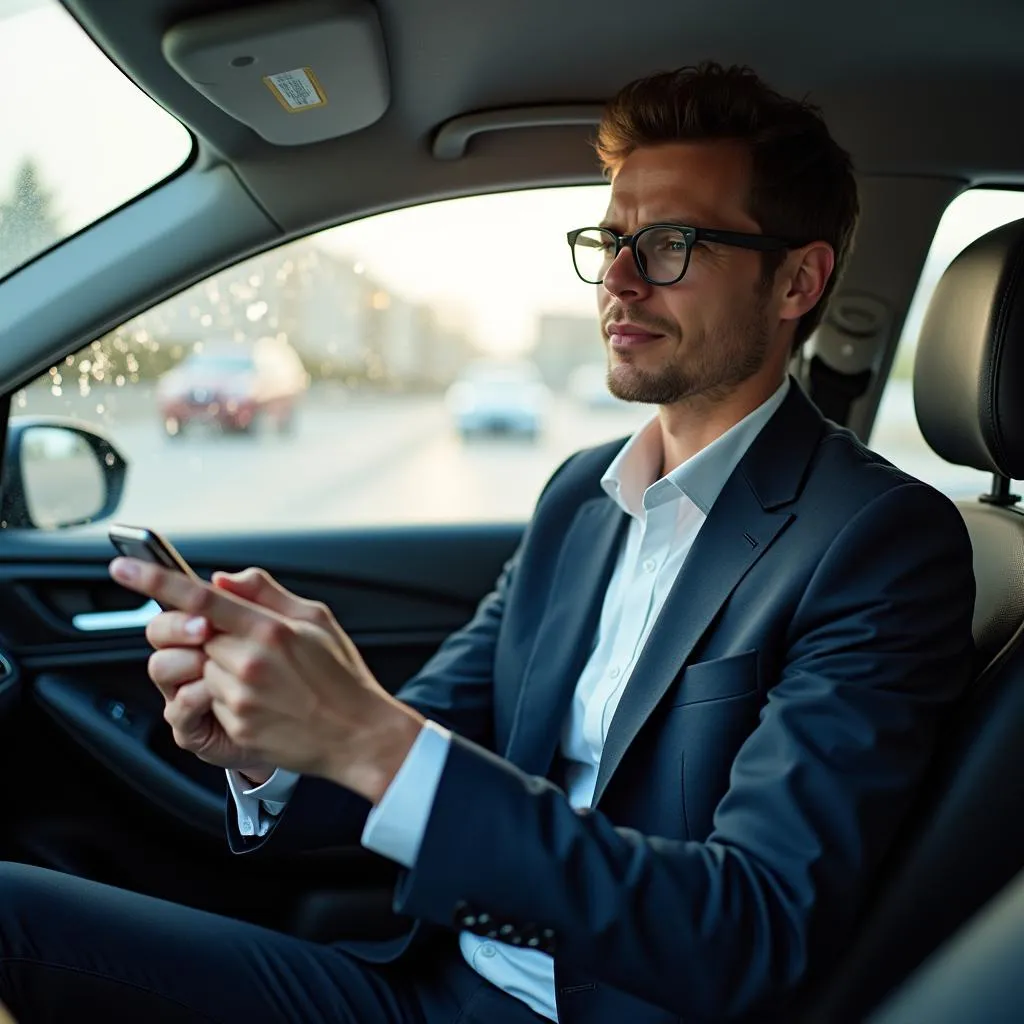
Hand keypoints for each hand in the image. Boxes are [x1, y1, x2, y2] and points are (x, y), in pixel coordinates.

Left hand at [113, 558, 424, 801]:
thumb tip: (222, 578)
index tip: (122, 568)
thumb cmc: (341, 674)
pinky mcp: (236, 727)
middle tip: (232, 638)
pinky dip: (226, 696)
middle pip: (193, 636)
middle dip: (204, 633)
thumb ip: (266, 592)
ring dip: (218, 667)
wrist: (357, 733)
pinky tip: (262, 699)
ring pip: (199, 669)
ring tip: (260, 676)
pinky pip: (209, 701)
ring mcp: (240, 698)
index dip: (156, 582)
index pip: (200, 598)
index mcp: (270, 629)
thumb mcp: (316, 618)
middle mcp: (250, 662)